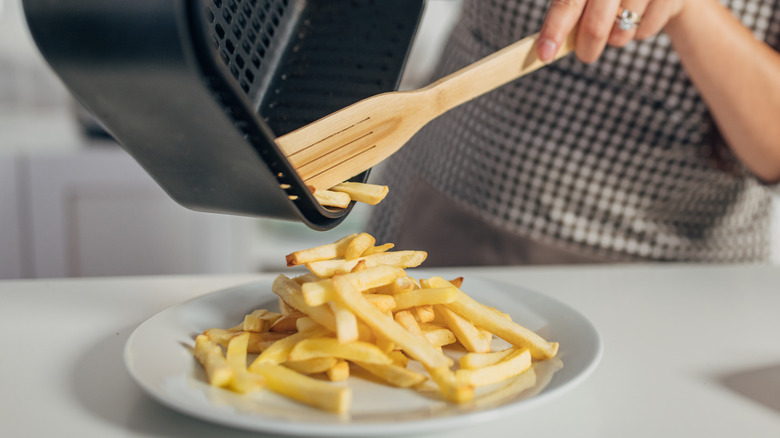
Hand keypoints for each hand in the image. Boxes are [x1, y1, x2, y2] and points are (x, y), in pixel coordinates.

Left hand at [536, 0, 687, 62]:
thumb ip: (568, 12)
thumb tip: (546, 47)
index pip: (567, 3)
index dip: (554, 30)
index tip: (545, 55)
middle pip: (595, 25)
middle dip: (587, 47)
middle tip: (585, 55)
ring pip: (622, 32)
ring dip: (617, 37)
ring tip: (621, 21)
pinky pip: (646, 30)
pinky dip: (639, 31)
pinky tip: (643, 13)